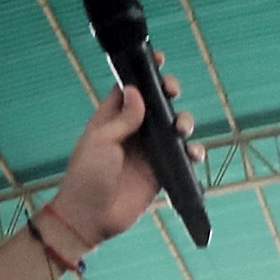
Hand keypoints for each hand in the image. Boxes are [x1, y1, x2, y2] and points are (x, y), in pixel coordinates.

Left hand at [41, 73, 193, 253]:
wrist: (91, 218)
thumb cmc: (86, 177)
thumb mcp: (101, 141)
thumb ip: (123, 118)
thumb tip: (137, 92)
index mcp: (111, 119)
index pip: (130, 90)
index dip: (145, 75)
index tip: (159, 61)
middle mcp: (132, 132)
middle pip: (157, 105)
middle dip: (169, 95)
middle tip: (173, 93)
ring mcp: (148, 152)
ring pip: (173, 129)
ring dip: (184, 123)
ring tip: (182, 129)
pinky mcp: (160, 173)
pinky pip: (182, 158)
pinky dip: (191, 153)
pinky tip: (192, 154)